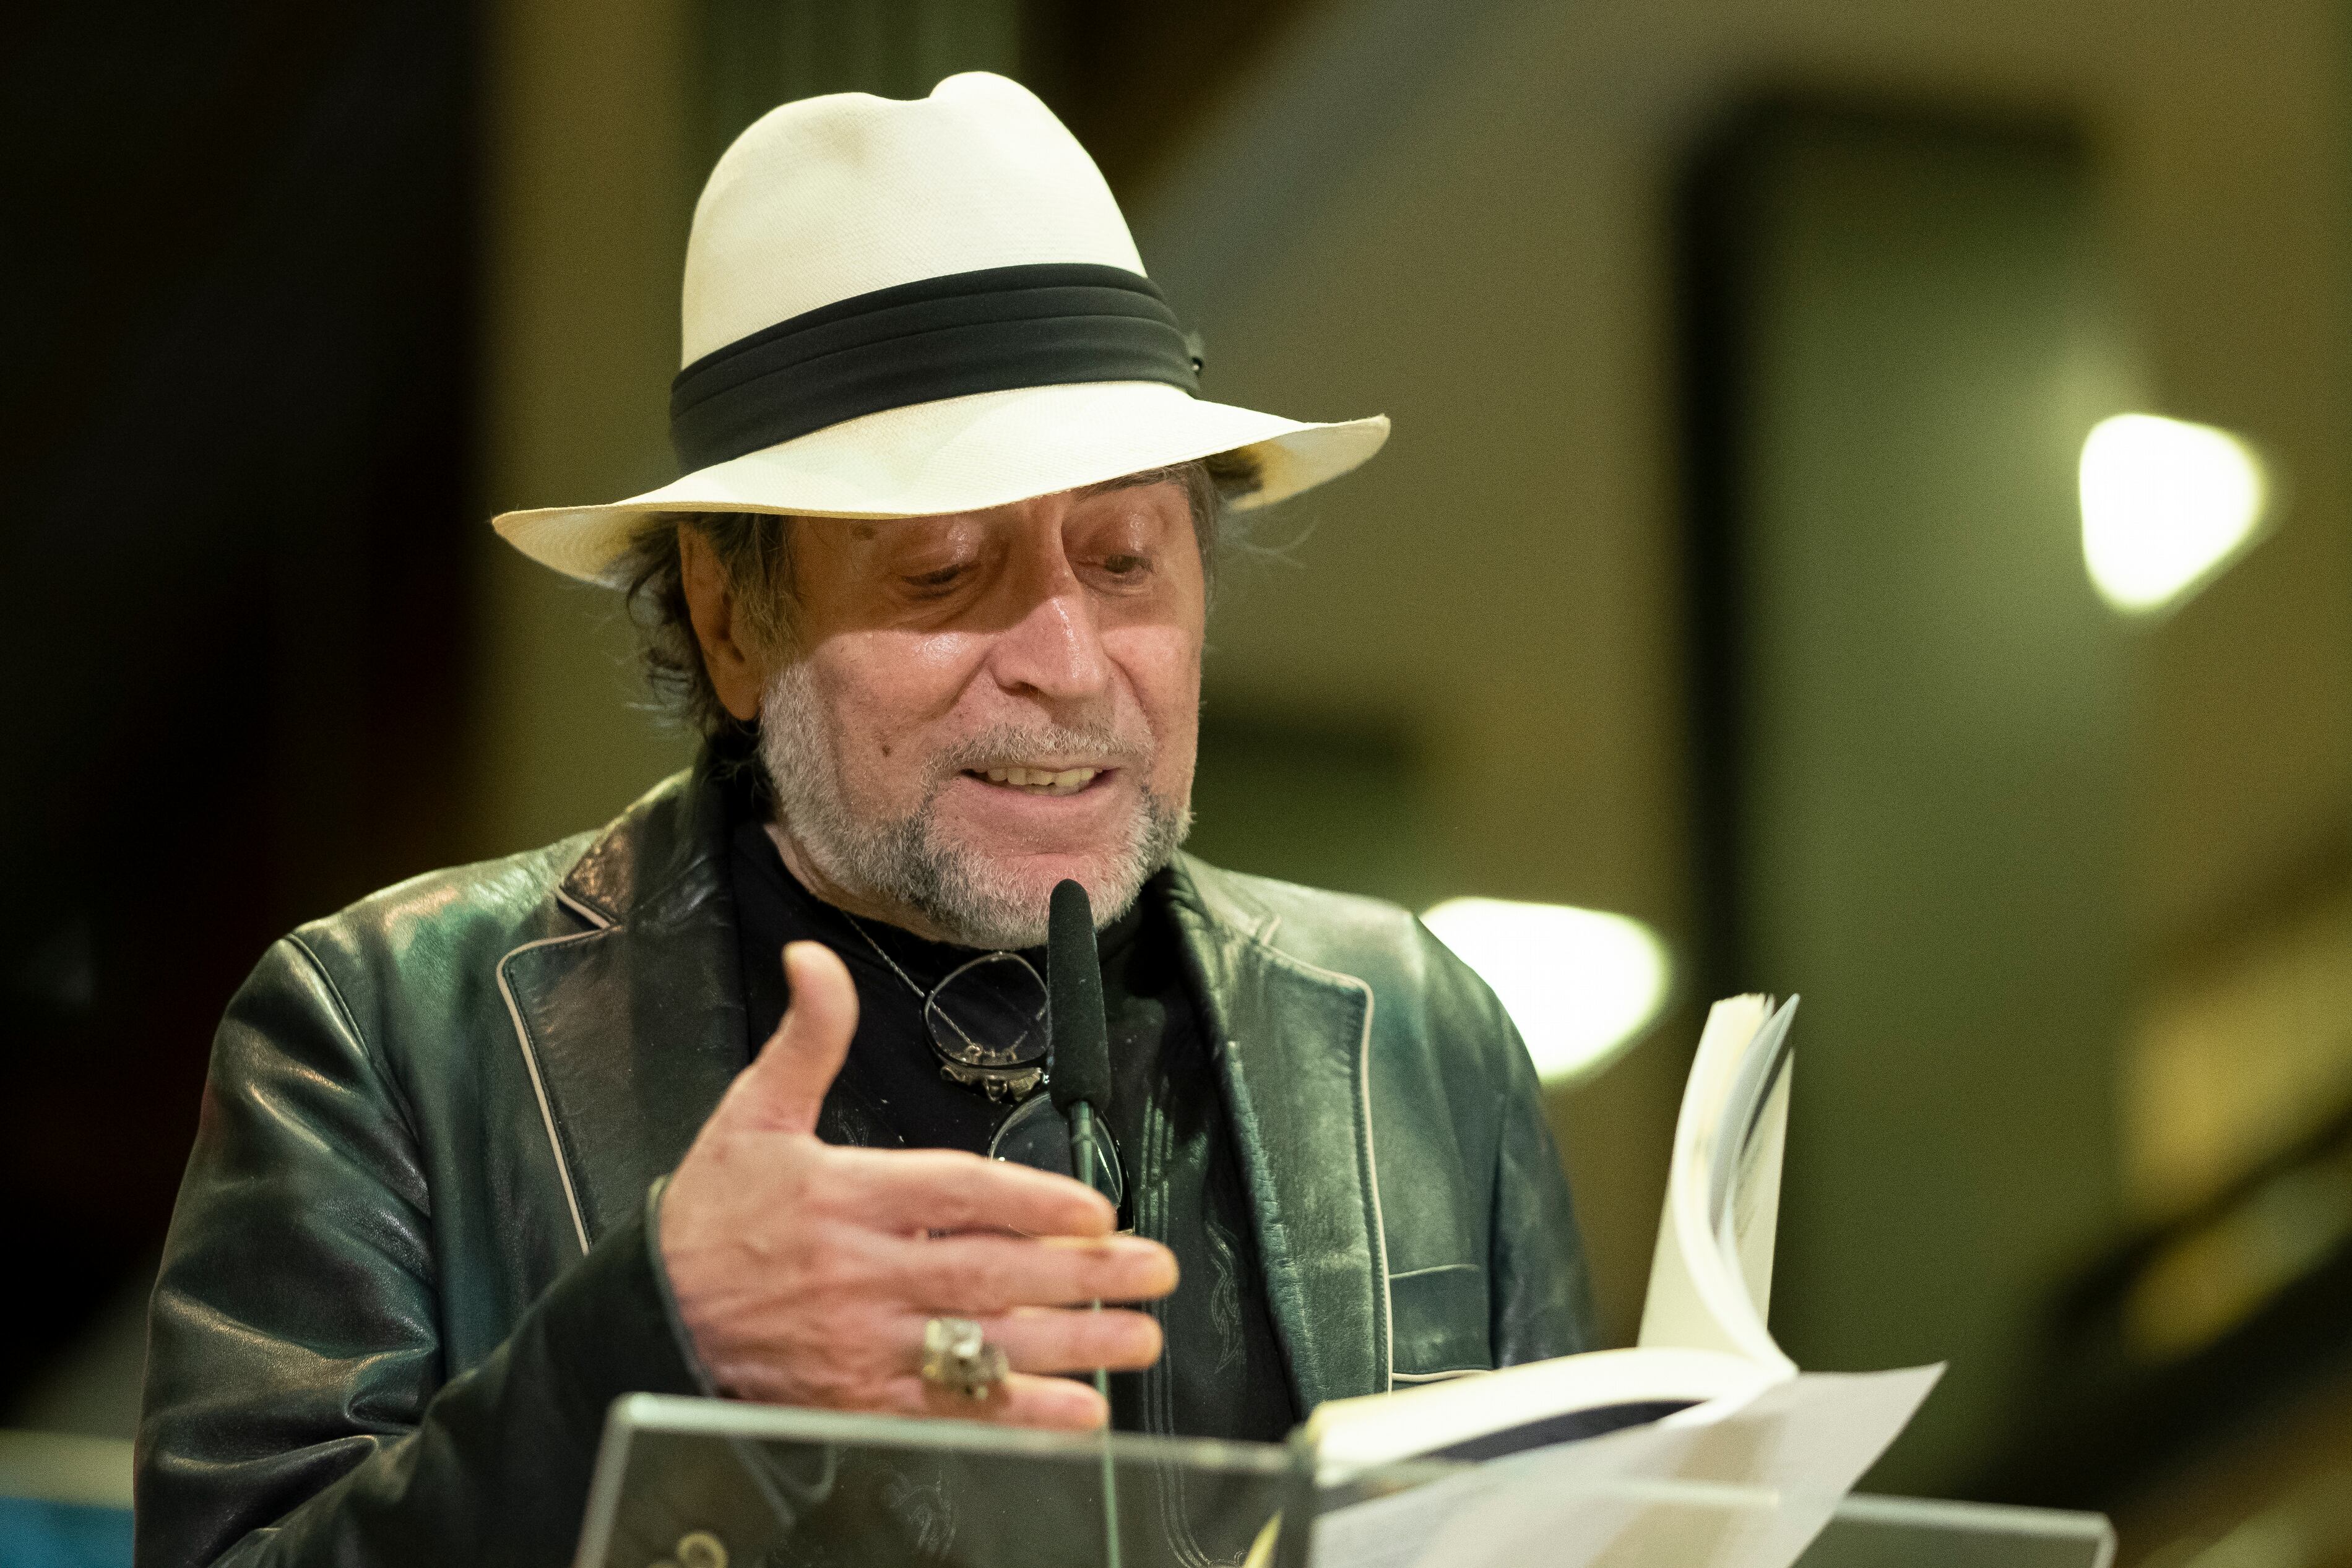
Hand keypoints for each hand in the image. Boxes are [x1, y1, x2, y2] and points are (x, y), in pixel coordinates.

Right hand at [660, 941, 1175, 1427]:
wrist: (655, 1313)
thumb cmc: (714, 1215)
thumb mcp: (753, 1113)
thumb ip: (808, 1039)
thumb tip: (815, 963)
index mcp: (847, 1198)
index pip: (956, 1197)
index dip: (1031, 1202)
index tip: (1095, 1210)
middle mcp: (863, 1274)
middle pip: (989, 1273)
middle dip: (1081, 1276)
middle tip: (1153, 1270)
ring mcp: (865, 1344)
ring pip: (983, 1345)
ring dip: (1070, 1344)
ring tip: (1139, 1337)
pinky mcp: (861, 1399)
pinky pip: (951, 1410)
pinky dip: (1017, 1414)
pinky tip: (1076, 1411)